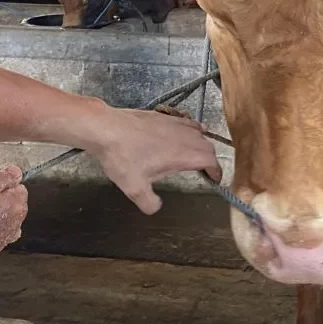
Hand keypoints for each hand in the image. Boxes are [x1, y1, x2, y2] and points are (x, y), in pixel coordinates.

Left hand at [88, 108, 220, 214]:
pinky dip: (192, 127)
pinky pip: (185, 121)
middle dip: (211, 159)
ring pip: (197, 131)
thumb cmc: (123, 157)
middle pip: (207, 145)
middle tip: (206, 170)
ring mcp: (173, 123)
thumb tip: (156, 207)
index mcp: (182, 154)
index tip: (215, 179)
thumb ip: (149, 203)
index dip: (216, 170)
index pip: (210, 160)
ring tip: (200, 151)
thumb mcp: (134, 188)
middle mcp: (183, 136)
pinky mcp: (162, 116)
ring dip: (202, 142)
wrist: (106, 128)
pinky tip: (188, 130)